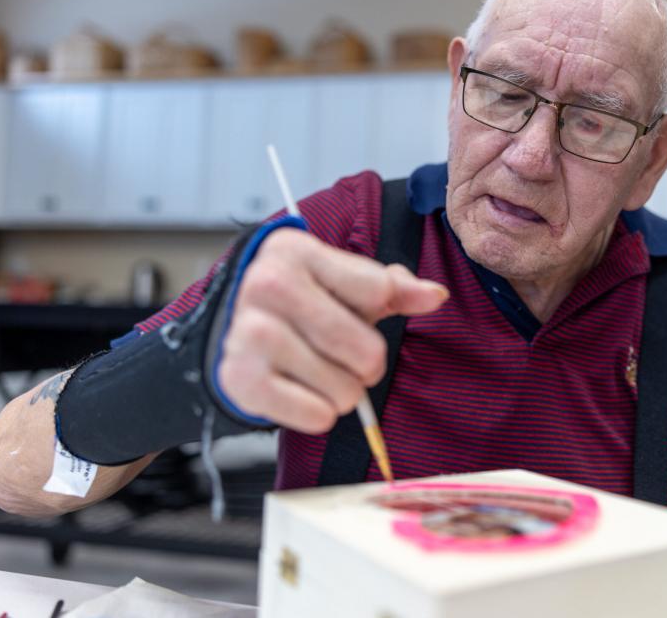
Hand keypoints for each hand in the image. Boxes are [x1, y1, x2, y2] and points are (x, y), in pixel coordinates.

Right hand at [217, 228, 448, 432]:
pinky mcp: (240, 378)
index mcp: (297, 251)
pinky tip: (299, 391)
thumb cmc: (301, 304)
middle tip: (343, 356)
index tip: (356, 311)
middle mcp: (268, 285)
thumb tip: (435, 295)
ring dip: (342, 392)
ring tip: (318, 373)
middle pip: (366, 350)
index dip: (380, 309)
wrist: (231, 331)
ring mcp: (249, 332)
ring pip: (344, 390)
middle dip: (367, 364)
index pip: (379, 290)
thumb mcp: (344, 283)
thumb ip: (394, 288)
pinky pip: (315, 415)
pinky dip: (318, 414)